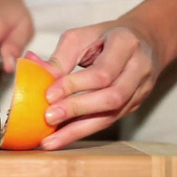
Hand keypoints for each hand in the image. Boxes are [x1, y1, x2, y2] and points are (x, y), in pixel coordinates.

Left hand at [24, 21, 161, 149]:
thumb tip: (34, 71)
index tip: (49, 95)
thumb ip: (61, 57)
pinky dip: (82, 130)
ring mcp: (141, 90)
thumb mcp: (82, 36)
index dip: (75, 85)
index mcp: (126, 43)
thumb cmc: (105, 36)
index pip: (102, 72)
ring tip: (51, 140)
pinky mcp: (135, 105)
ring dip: (78, 130)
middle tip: (48, 117)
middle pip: (112, 97)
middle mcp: (139, 68)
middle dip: (77, 109)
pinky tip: (61, 137)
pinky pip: (108, 121)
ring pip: (111, 115)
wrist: (142, 39)